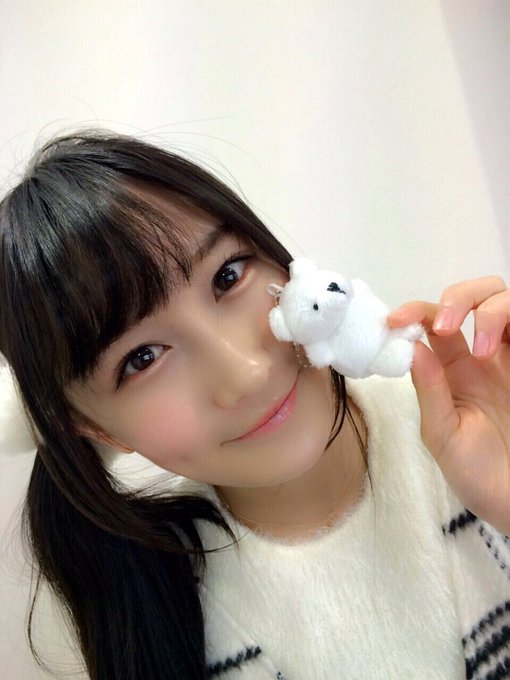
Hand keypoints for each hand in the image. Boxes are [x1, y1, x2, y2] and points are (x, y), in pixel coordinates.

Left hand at [387, 276, 509, 535]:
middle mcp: (485, 356)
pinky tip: (501, 348)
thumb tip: (411, 346)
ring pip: (507, 300)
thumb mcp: (443, 435)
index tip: (395, 321)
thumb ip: (430, 391)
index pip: (432, 322)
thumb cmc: (478, 474)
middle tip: (448, 326)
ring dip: (491, 310)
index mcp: (453, 370)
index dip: (413, 311)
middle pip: (475, 296)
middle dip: (459, 298)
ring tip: (485, 349)